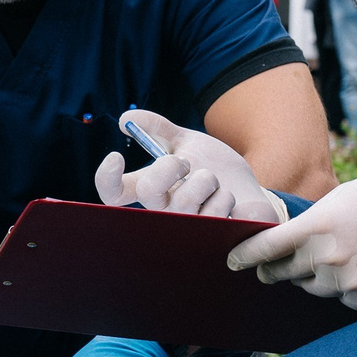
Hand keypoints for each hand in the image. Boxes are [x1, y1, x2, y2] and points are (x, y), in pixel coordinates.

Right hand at [94, 107, 284, 220]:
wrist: (250, 191)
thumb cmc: (215, 168)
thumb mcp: (188, 142)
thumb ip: (158, 129)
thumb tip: (124, 118)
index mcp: (152, 190)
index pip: (114, 193)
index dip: (107, 178)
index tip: (116, 156)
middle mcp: (162, 213)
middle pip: (147, 190)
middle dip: (170, 166)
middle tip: (187, 163)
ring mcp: (184, 230)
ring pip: (185, 200)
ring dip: (206, 179)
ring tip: (215, 183)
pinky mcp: (209, 239)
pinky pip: (213, 213)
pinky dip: (226, 197)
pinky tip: (229, 202)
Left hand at [227, 170, 356, 310]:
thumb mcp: (342, 197)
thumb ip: (311, 220)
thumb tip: (285, 239)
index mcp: (317, 226)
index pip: (267, 247)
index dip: (246, 256)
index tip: (233, 262)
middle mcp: (326, 257)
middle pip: (284, 272)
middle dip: (275, 270)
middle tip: (271, 270)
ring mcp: (346, 282)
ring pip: (313, 287)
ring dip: (314, 277)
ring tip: (336, 259)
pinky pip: (341, 298)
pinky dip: (344, 288)